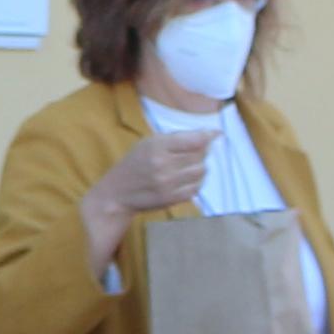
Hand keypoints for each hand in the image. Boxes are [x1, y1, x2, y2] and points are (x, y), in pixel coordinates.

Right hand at [83, 120, 211, 247]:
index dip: (208, 136)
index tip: (215, 134)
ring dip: (200, 167)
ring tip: (189, 166)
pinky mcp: (171, 199)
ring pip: (201, 172)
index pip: (195, 139)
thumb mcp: (148, 143)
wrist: (118, 193)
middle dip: (202, 152)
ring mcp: (168, 184)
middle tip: (195, 151)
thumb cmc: (134, 163)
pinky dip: (196, 182)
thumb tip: (209, 134)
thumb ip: (177, 138)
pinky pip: (196, 188)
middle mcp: (163, 165)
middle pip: (200, 155)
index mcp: (156, 146)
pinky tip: (186, 179)